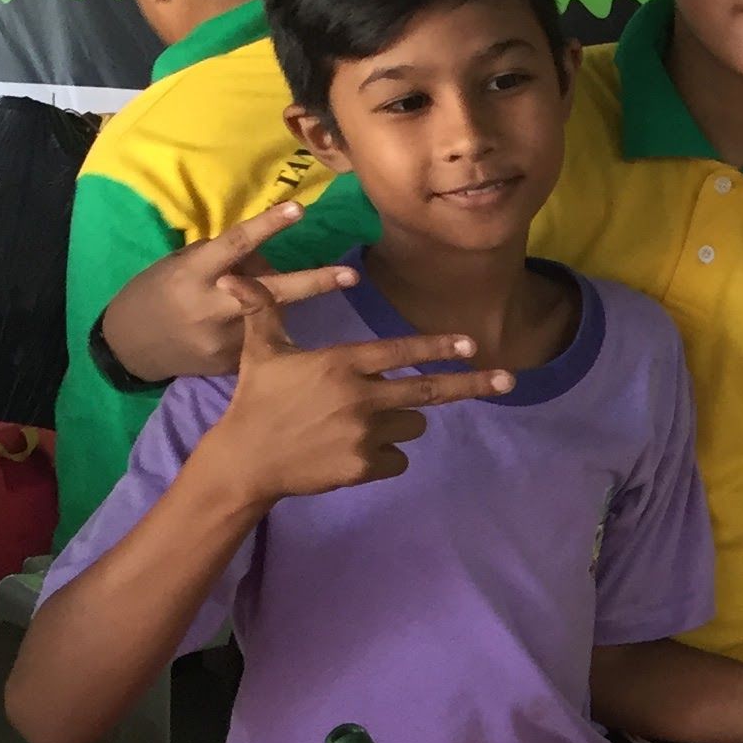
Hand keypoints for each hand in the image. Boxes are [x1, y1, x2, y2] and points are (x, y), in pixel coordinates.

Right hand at [103, 197, 363, 384]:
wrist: (129, 347)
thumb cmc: (156, 292)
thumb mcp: (181, 265)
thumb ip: (223, 259)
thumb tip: (266, 254)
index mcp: (194, 273)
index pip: (236, 245)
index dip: (268, 226)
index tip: (299, 209)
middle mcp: (212, 307)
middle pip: (272, 293)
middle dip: (315, 284)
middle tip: (351, 275)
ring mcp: (223, 341)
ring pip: (272, 320)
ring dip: (280, 307)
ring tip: (263, 308)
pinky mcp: (230, 366)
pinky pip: (260, 344)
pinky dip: (264, 334)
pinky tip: (251, 335)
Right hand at [198, 278, 513, 503]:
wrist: (246, 461)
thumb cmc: (256, 401)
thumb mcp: (261, 350)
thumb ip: (262, 310)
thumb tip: (234, 276)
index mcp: (342, 363)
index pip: (401, 351)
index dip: (438, 347)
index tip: (472, 345)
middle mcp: (360, 396)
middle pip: (430, 390)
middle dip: (472, 384)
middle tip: (507, 379)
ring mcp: (365, 434)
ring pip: (413, 425)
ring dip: (402, 422)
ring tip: (362, 423)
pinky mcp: (364, 466)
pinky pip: (399, 459)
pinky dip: (388, 456)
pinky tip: (356, 451)